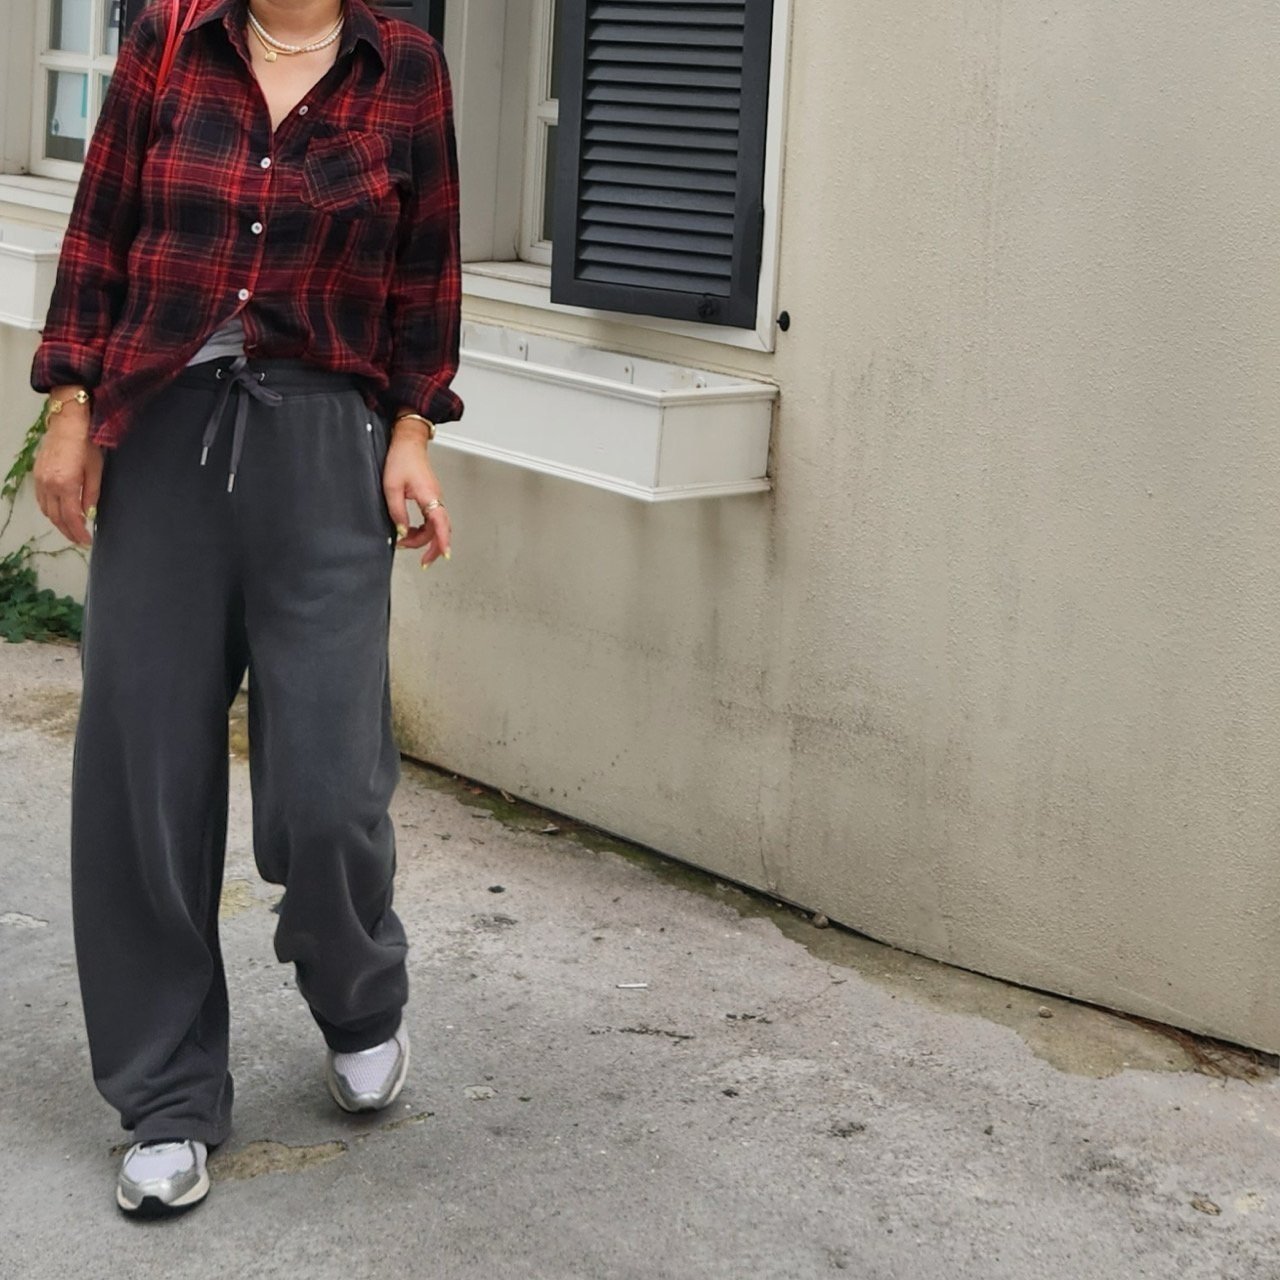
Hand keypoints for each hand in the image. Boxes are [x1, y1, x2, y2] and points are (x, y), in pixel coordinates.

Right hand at [33, 402, 102, 546]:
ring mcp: (40, 479)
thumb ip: (91, 495)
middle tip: (79, 539)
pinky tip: (59, 513)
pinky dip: (50, 510)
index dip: (78, 532)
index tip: (86, 541)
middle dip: (68, 531)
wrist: (67, 423)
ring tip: (71, 529)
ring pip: (47, 510)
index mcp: (66, 484)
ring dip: (58, 522)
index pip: (71, 517)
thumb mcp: (95, 471)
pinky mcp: (36, 474)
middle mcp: (49, 484)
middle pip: (56, 517)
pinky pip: (41, 499)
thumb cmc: (85, 444)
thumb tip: (88, 514)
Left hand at [382, 417, 450, 567]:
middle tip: (422, 561)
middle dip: (432, 547)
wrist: (408, 443)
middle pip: (440, 530)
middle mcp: (437, 499)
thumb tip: (402, 531)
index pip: (440, 524)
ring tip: (407, 543)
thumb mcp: (392, 488)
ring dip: (424, 539)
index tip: (444, 556)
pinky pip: (432, 519)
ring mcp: (436, 498)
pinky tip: (412, 531)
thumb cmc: (401, 459)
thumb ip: (397, 512)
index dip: (443, 542)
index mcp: (429, 496)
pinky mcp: (432, 497)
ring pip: (436, 526)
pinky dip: (424, 530)